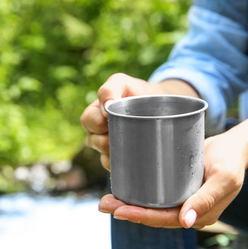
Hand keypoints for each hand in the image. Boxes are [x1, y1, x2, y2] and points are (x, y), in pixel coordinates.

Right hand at [80, 73, 196, 169]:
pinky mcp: (120, 157)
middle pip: (92, 141)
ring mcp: (108, 146)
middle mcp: (98, 131)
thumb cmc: (136, 91)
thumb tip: (106, 106)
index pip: (88, 121)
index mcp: (94, 113)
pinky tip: (130, 159)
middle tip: (123, 132)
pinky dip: (119, 164)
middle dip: (106, 139)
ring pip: (102, 155)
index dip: (99, 122)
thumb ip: (110, 89)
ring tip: (129, 144)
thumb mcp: (122, 82)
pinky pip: (113, 166)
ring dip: (114, 152)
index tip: (112, 117)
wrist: (159, 104)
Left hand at [99, 131, 246, 228]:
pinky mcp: (176, 188)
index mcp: (198, 216)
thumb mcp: (224, 178)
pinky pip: (154, 195)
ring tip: (106, 199)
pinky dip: (137, 194)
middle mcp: (187, 212)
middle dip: (126, 212)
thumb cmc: (231, 161)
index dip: (140, 217)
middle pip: (152, 216)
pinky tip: (121, 188)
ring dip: (128, 204)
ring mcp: (181, 200)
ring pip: (150, 207)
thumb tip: (185, 222)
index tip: (118, 212)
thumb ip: (206, 199)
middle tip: (103, 204)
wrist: (234, 146)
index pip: (164, 220)